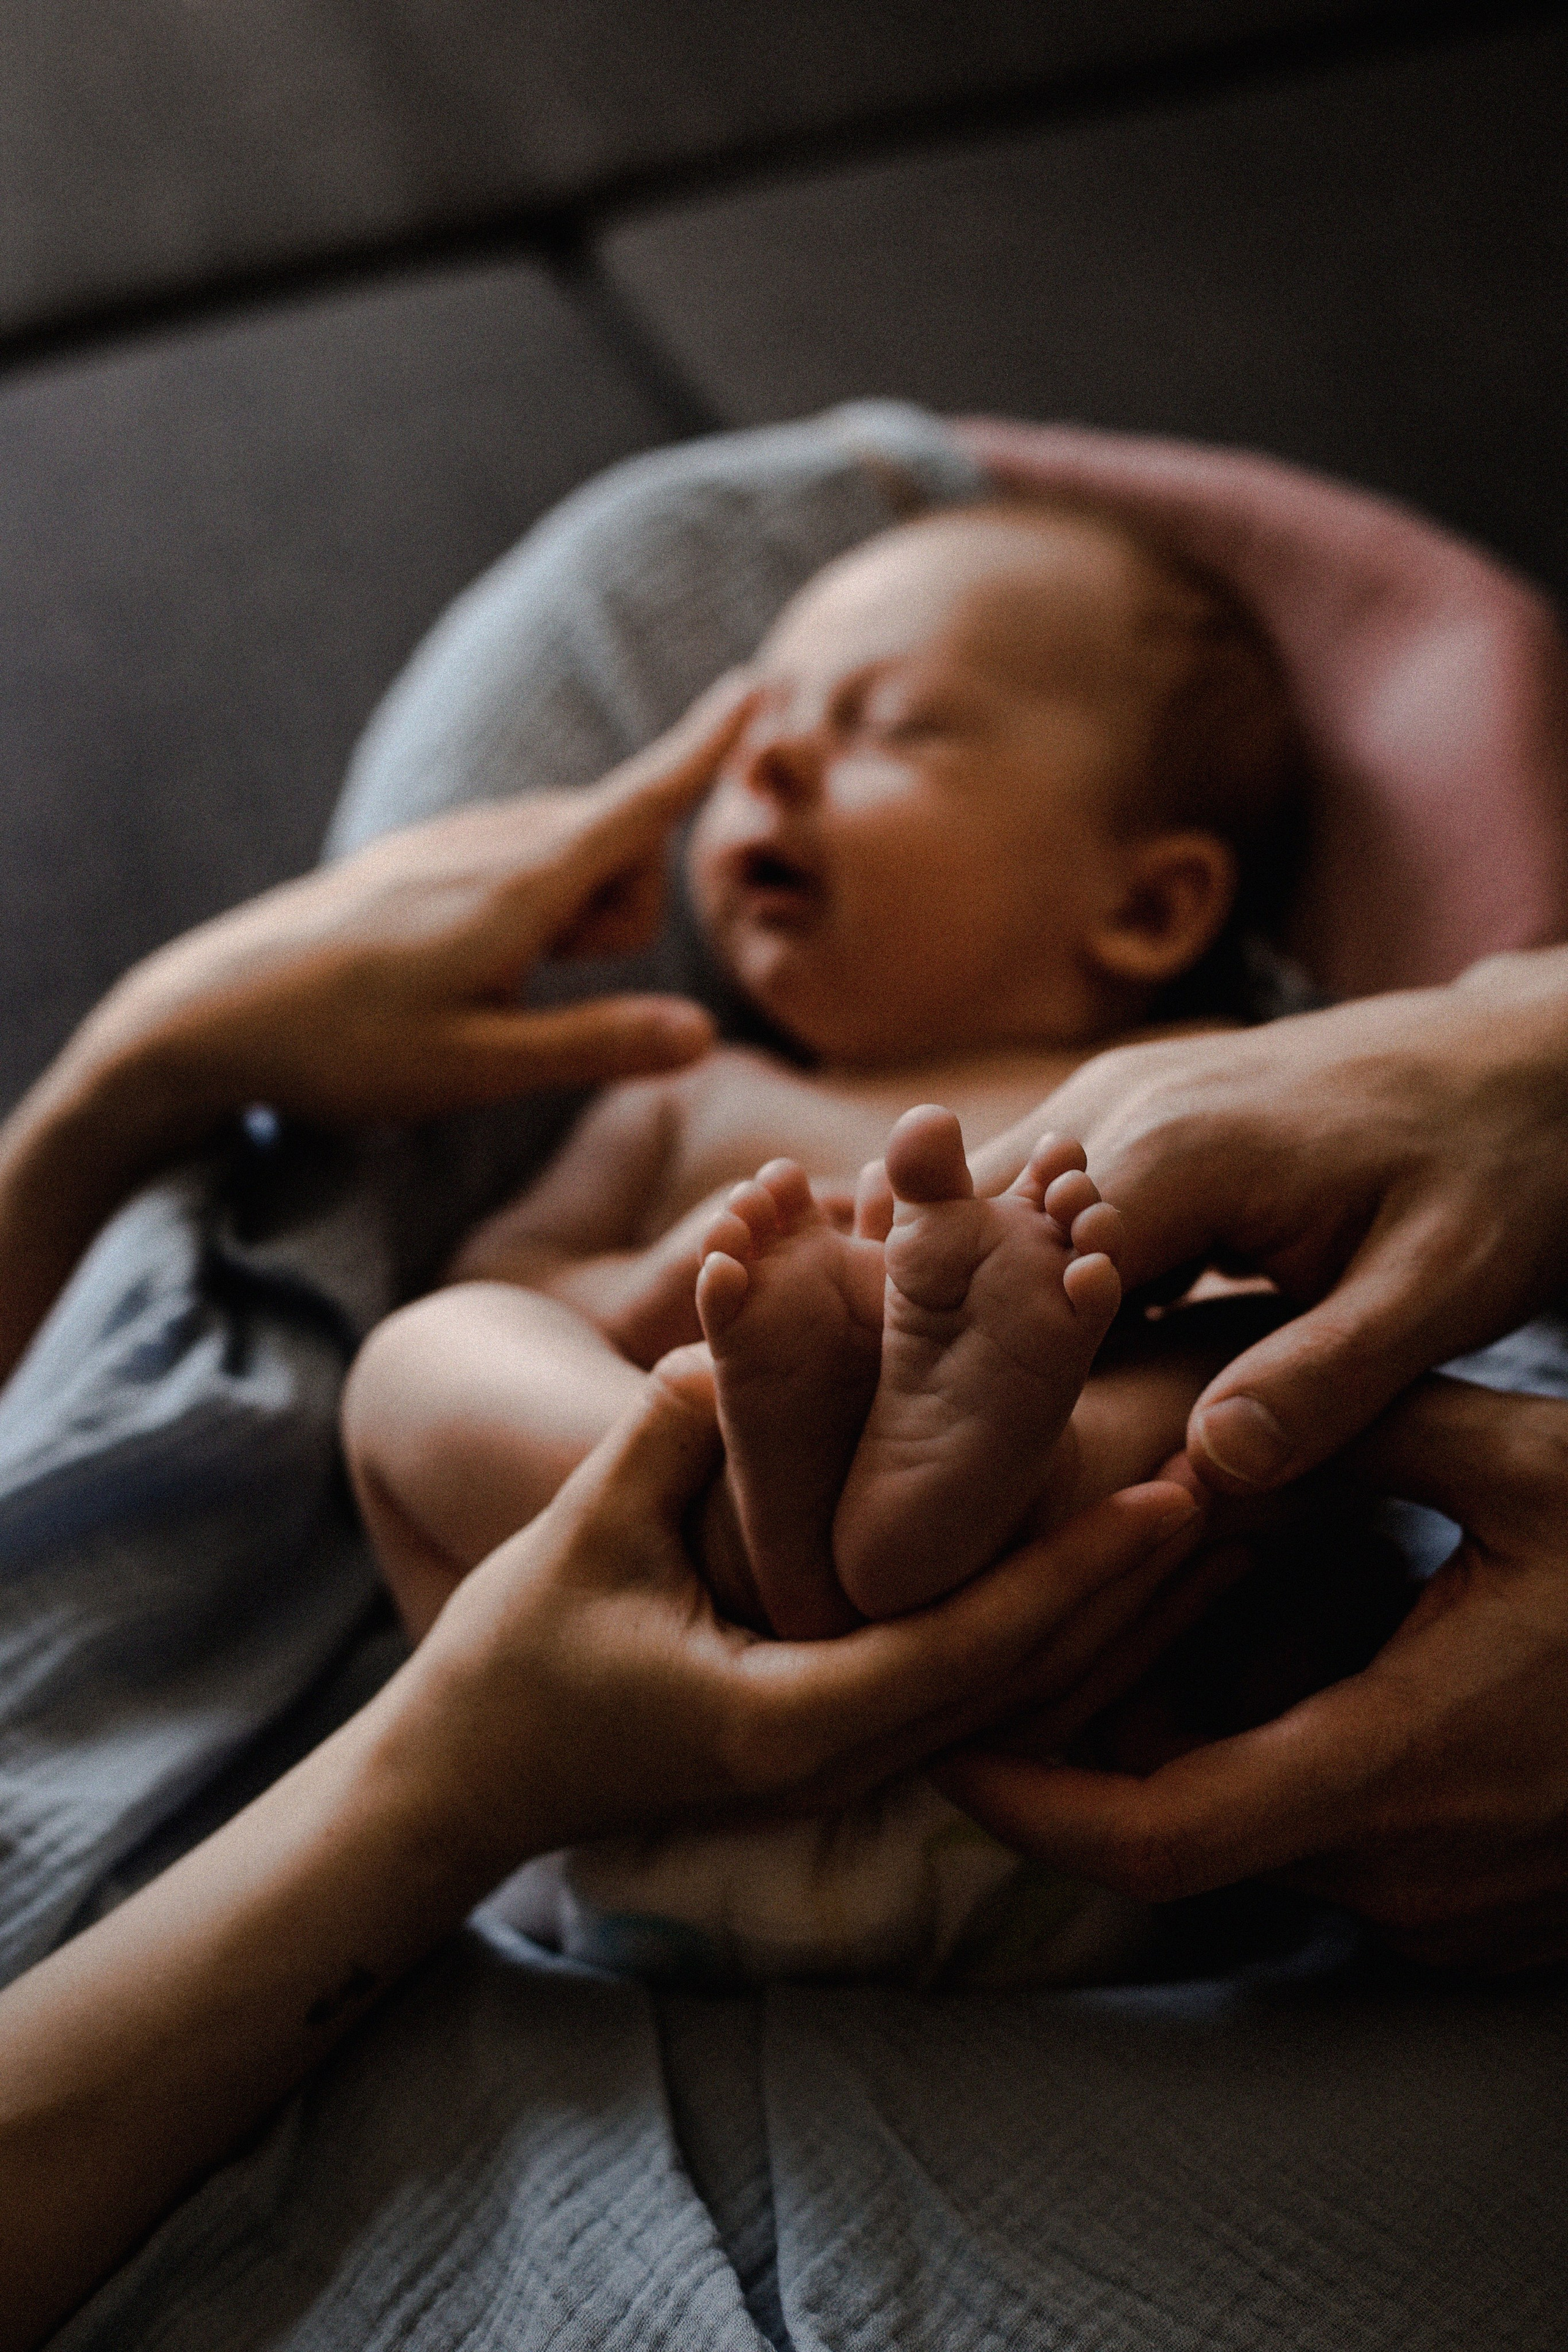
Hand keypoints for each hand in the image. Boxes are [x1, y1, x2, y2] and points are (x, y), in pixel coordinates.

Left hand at [0, 676, 752, 1378]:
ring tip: (493, 990)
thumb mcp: (477, 1070)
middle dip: (623, 913)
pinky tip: (461, 967)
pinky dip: (527, 903)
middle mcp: (486, 844)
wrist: (205, 1014)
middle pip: (618, 845)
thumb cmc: (341, 1050)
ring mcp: (445, 843)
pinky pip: (513, 855)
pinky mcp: (414, 858)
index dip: (702, 752)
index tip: (759, 686)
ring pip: (567, 850)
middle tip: (540, 994)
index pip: (638, 807)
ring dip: (572, 915)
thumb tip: (705, 1036)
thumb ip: (594, 1044)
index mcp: (517, 888)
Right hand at [399, 1346, 1207, 1862]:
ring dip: (1091, 1607)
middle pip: (1020, 1675)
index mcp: (792, 1722)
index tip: (1174, 1497)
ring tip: (1187, 1518)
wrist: (464, 1780)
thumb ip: (673, 1431)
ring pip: (1003, 1688)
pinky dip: (1024, 1621)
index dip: (1077, 1568)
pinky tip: (1078, 1565)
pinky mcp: (829, 1739)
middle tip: (1224, 1488)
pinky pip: (958, 1685)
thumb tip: (747, 1324)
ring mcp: (840, 1759)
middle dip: (1121, 1586)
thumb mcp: (583, 1536)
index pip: (971, 1644)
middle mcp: (839, 1757)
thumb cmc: (509, 1664)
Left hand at [944, 1376, 1567, 1970]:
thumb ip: (1366, 1425)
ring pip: (1258, 1845)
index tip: (944, 1742)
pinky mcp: (1479, 1918)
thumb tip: (1222, 1400)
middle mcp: (1413, 1868)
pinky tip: (1280, 1669)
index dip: (1030, 1804)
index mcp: (1404, 1757)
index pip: (1158, 1833)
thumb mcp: (1530, 1469)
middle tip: (1015, 1658)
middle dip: (1091, 1759)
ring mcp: (1450, 1910)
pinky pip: (1333, 1858)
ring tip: (1151, 1636)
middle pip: (1186, 1842)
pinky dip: (1274, 1777)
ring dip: (1190, 1756)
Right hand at [970, 948, 1567, 1491]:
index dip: (989, 1390)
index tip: (988, 1487)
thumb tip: (1209, 1465)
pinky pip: (1038, 1199)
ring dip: (977, 1306)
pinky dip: (1020, 1271)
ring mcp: (1122, 1096)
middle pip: (966, 1234)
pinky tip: (1035, 1357)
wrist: (1537, 1059)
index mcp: (1176, 1151)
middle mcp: (1121, 1103)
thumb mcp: (1444, 1291)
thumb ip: (1324, 1379)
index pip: (1011, 1281)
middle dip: (949, 1342)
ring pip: (987, 1212)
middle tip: (949, 1456)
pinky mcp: (1139, 1111)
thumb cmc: (1507, 1169)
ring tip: (972, 1421)